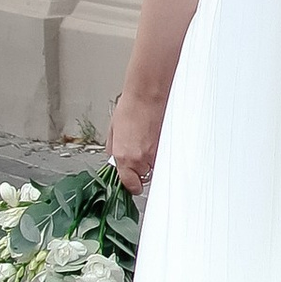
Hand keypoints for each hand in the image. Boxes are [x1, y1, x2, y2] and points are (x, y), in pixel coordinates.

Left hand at [110, 81, 163, 197]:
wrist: (147, 95)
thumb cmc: (130, 108)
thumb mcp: (113, 132)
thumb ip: (113, 152)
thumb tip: (115, 162)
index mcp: (123, 157)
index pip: (130, 186)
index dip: (129, 185)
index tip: (128, 181)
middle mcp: (140, 159)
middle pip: (143, 179)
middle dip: (139, 171)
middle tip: (136, 156)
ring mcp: (156, 154)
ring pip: (154, 169)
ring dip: (149, 162)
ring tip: (145, 145)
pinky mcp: (168, 148)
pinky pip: (162, 159)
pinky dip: (158, 154)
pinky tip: (153, 140)